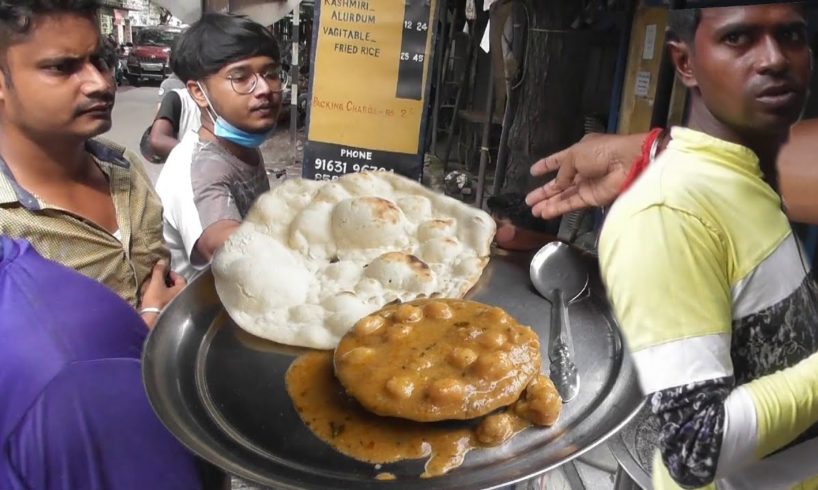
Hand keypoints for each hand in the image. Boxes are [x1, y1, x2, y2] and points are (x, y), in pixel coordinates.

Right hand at [139, 260, 185, 328]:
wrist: (150, 321)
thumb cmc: (156, 300)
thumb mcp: (156, 283)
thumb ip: (159, 271)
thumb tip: (163, 261)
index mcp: (183, 290)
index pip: (179, 277)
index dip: (170, 273)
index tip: (161, 271)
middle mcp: (183, 298)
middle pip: (175, 285)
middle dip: (165, 281)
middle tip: (155, 278)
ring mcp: (177, 305)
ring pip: (169, 293)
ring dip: (161, 289)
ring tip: (151, 286)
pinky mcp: (169, 311)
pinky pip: (165, 300)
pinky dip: (160, 296)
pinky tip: (151, 296)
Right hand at [525, 132, 645, 219]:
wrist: (626, 163)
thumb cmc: (601, 152)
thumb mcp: (575, 154)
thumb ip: (562, 171)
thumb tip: (556, 184)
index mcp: (578, 153)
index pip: (558, 160)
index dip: (545, 165)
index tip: (533, 171)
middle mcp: (580, 170)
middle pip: (558, 183)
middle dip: (543, 191)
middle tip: (528, 199)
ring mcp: (585, 185)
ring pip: (562, 196)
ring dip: (547, 203)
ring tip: (532, 210)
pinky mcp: (590, 199)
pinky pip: (570, 204)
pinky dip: (557, 209)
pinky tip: (543, 213)